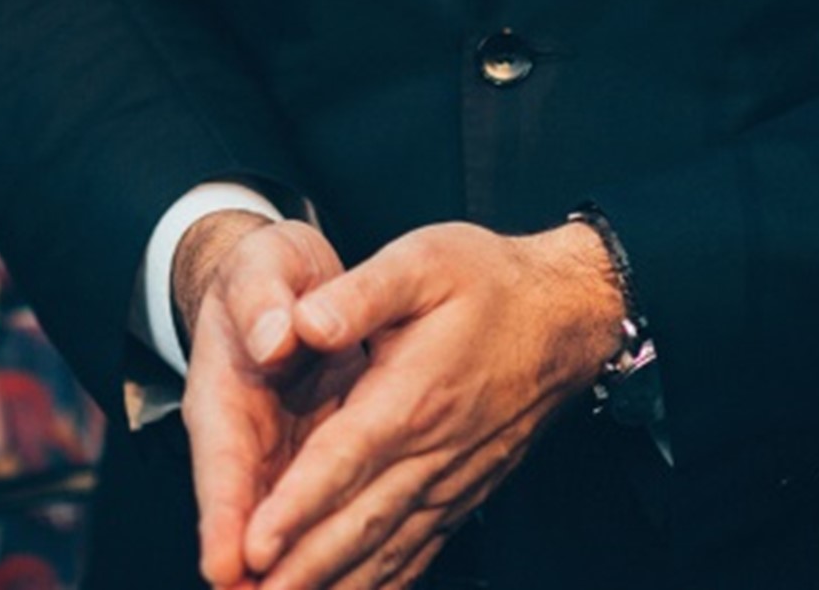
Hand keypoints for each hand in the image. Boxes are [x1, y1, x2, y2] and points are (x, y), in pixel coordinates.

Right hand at [177, 213, 360, 589]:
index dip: (225, 519)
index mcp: (224, 399)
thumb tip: (274, 338)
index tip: (228, 566)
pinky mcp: (310, 472)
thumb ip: (264, 301)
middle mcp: (244, 445)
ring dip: (303, 578)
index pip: (220, 467)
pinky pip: (321, 523)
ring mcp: (277, 465)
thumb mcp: (263, 269)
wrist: (279, 284)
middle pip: (247, 522)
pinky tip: (365, 589)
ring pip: (286, 535)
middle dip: (257, 575)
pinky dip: (340, 563)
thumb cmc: (266, 275)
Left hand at [238, 222, 622, 588]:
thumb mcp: (421, 260)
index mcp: (411, 393)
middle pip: (358, 523)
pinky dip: (384, 584)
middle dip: (303, 569)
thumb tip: (305, 321)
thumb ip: (360, 292)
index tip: (254, 544)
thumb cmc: (489, 283)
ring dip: (337, 587)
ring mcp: (449, 479)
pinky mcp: (462, 493)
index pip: (343, 461)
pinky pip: (418, 552)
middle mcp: (432, 449)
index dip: (295, 507)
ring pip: (387, 549)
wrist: (564, 317)